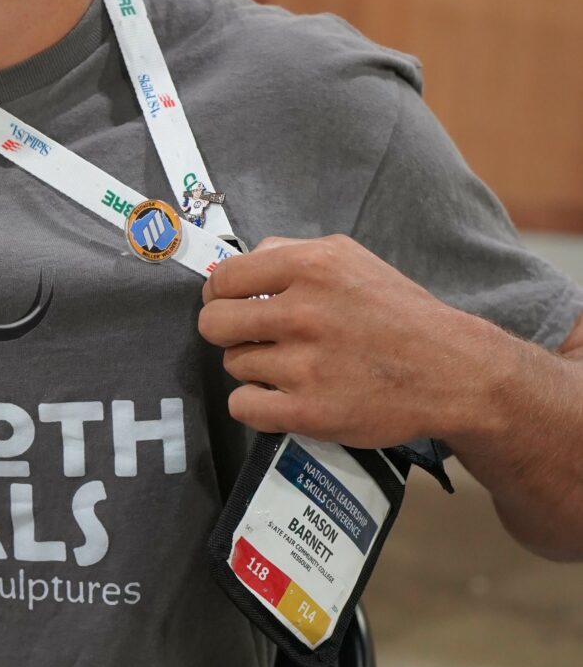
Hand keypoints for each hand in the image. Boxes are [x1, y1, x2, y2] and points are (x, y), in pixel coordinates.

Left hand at [197, 234, 480, 446]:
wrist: (451, 370)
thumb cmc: (398, 314)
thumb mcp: (350, 260)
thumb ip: (290, 255)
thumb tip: (237, 265)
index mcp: (311, 267)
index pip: (224, 279)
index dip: (220, 295)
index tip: (230, 305)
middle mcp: (304, 312)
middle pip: (215, 324)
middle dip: (229, 332)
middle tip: (253, 338)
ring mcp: (305, 365)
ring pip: (233, 365)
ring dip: (253, 368)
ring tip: (291, 366)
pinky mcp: (309, 411)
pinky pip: (243, 406)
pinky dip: (255, 404)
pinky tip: (280, 396)